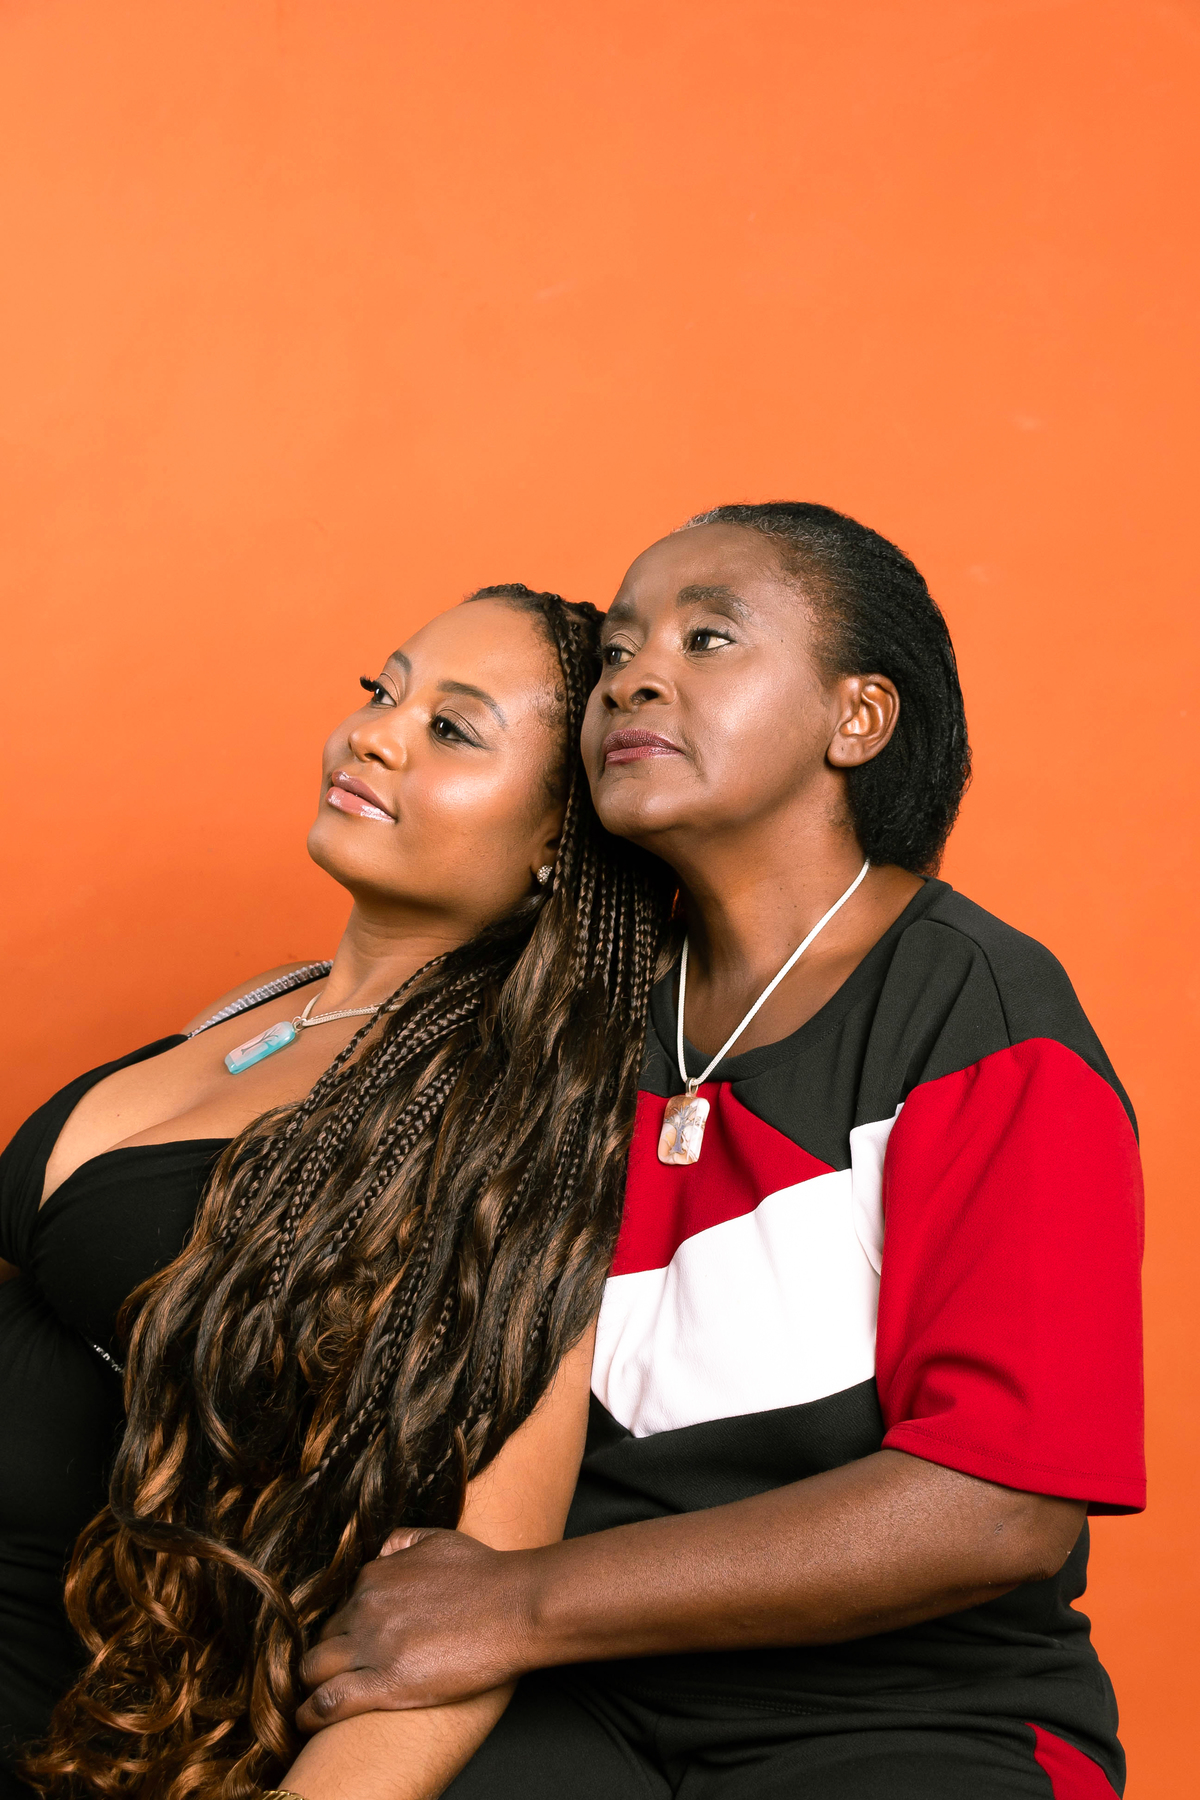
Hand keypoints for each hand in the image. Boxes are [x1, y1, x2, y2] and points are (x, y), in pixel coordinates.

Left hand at [296, 1528, 536, 1730]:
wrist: (514, 1606)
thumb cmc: (484, 1574)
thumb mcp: (437, 1540)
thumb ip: (401, 1542)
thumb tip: (383, 1551)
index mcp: (375, 1576)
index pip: (341, 1608)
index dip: (345, 1630)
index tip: (353, 1645)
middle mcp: (365, 1608)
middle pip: (323, 1639)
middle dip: (326, 1656)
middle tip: (336, 1674)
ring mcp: (372, 1646)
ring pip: (313, 1669)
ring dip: (311, 1683)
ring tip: (313, 1697)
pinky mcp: (384, 1684)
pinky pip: (327, 1702)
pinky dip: (309, 1713)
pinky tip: (306, 1720)